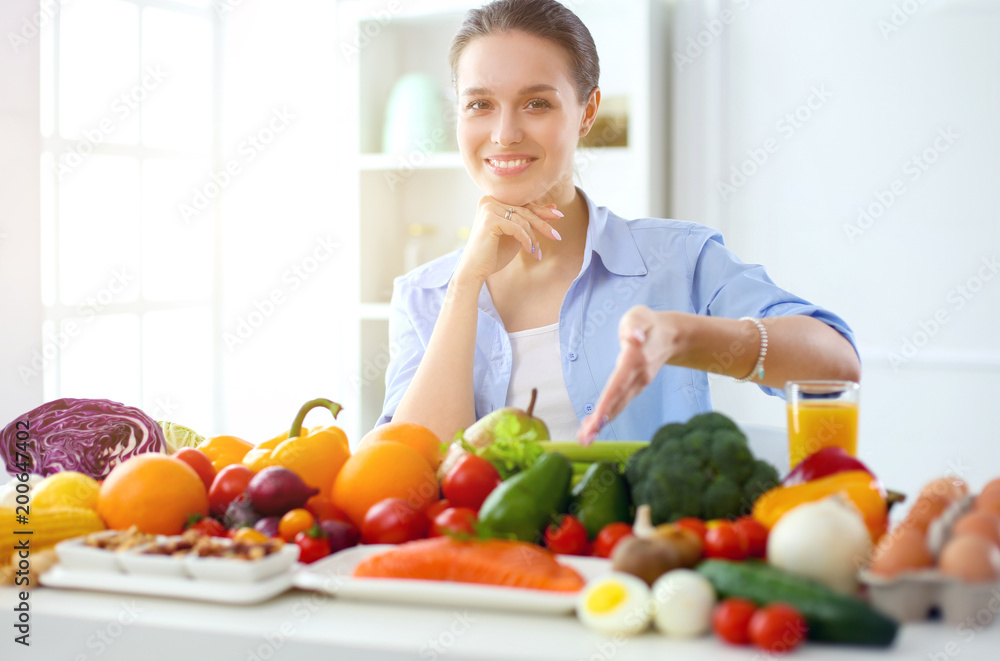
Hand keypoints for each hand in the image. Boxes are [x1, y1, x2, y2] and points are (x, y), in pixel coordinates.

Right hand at [454, 196, 562, 284]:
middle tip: (556, 236)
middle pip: (524, 211)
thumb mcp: (517, 235)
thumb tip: (553, 207)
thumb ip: (530, 220)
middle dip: (543, 224)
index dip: (541, 210)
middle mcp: (489, 200)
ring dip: (534, 239)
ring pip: (523, 220)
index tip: (558, 215)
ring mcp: (488, 208)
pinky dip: (526, 241)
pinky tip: (531, 252)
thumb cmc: (494, 254)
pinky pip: (517, 228)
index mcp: (493, 200)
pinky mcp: (490, 219)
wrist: (475, 270)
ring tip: (537, 253)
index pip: (522, 204)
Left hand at [577, 306, 681, 444]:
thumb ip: (634, 325)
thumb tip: (633, 337)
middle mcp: (637, 376)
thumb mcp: (640, 316)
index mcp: (634, 360)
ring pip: (617, 407)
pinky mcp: (635, 388)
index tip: (596, 421)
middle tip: (584, 440)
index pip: (618, 384)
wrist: (671, 335)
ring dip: (601, 424)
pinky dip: (606, 417)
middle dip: (600, 421)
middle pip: (616, 402)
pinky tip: (593, 428)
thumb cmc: (648, 323)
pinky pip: (619, 404)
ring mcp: (637, 384)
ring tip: (584, 440)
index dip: (607, 403)